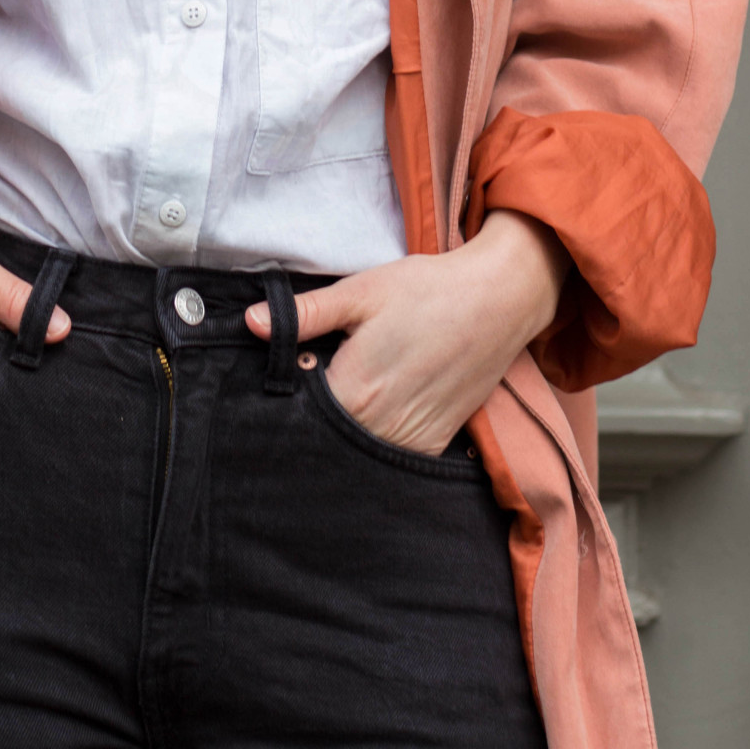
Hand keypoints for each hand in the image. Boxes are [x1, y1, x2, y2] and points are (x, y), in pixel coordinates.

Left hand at [245, 211, 568, 454]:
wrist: (498, 300)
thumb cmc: (425, 290)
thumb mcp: (360, 292)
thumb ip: (305, 314)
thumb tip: (251, 323)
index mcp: (354, 391)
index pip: (299, 415)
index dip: (284, 398)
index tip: (282, 377)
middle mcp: (381, 427)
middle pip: (327, 439)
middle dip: (312, 419)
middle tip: (313, 383)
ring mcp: (411, 440)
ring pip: (358, 454)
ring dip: (343, 435)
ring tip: (349, 393)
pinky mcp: (435, 443)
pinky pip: (392, 457)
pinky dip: (376, 443)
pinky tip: (374, 412)